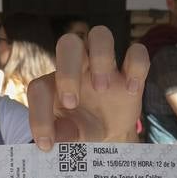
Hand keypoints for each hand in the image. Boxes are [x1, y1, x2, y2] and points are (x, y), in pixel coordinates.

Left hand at [27, 26, 149, 149]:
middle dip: (67, 71)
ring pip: (101, 34)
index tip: (47, 142)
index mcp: (54, 83)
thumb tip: (49, 143)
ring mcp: (105, 65)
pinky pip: (138, 51)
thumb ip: (60, 134)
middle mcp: (77, 66)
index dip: (39, 115)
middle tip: (72, 103)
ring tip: (102, 89)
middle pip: (68, 43)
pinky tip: (131, 90)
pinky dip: (137, 66)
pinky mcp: (131, 70)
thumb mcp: (69, 136)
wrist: (111, 132)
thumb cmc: (82, 128)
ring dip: (100, 58)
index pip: (40, 87)